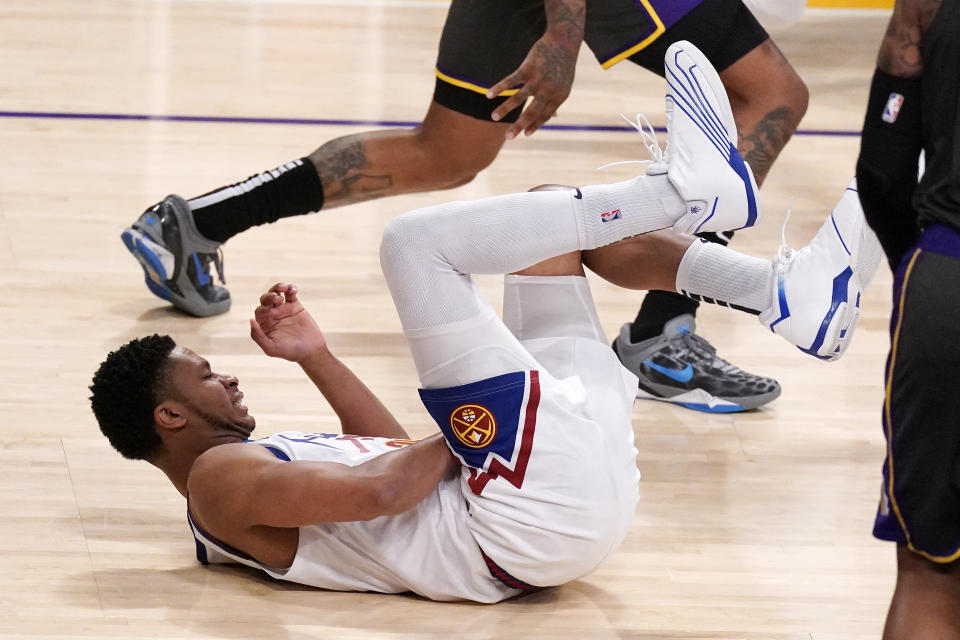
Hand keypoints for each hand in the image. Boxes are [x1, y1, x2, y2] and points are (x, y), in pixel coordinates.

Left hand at [250, 283, 325, 362]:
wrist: (311, 351)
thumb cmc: (290, 352)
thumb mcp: (271, 348)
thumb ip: (258, 336)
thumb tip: (251, 320)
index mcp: (264, 324)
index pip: (259, 311)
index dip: (263, 309)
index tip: (272, 314)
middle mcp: (272, 315)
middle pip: (265, 300)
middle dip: (269, 296)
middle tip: (277, 299)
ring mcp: (283, 309)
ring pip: (276, 293)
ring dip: (277, 288)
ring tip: (284, 288)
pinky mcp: (295, 306)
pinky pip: (290, 294)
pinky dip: (290, 289)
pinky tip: (293, 290)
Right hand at [486, 18, 582, 137]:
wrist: (563, 41)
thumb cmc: (562, 65)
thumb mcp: (564, 85)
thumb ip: (556, 100)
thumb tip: (554, 117)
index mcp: (558, 97)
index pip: (544, 116)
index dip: (535, 125)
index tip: (525, 134)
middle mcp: (548, 90)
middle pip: (532, 112)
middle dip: (519, 126)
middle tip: (508, 137)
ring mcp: (538, 79)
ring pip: (519, 98)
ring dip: (505, 109)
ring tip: (493, 118)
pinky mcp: (528, 68)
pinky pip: (511, 80)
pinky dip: (499, 88)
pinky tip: (489, 95)